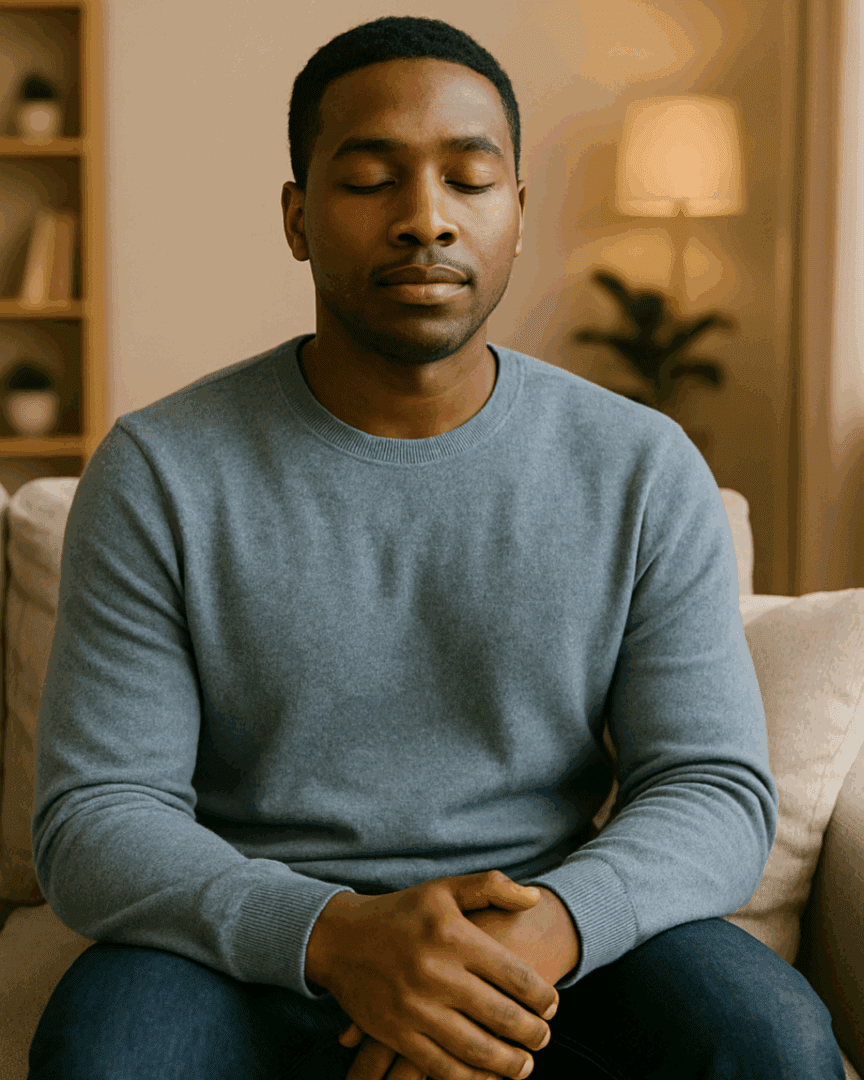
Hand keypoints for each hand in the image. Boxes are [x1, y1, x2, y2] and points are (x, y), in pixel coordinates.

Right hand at [308, 870, 557, 1079]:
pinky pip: (442, 1066)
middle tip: (544, 1038)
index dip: (542, 996)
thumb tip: (536, 898)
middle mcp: (437, 973)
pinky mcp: (397, 1032)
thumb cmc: (401, 911)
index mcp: (454, 936)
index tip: (552, 1005)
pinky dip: (470, 1077)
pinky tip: (487, 1076)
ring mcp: (416, 1007)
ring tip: (525, 1065)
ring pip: (477, 1048)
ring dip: (509, 1063)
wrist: (340, 938)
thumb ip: (492, 887)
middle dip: (533, 1033)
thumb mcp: (444, 888)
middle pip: (502, 1016)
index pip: (515, 975)